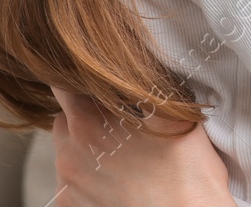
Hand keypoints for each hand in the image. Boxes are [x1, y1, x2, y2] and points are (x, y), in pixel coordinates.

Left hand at [49, 87, 236, 206]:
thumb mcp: (173, 112)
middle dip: (88, 115)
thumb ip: (143, 86)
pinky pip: (72, 182)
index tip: (99, 81)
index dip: (82, 78)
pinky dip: (90, 177)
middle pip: (65, 118)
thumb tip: (135, 65)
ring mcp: (68, 185)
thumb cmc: (187, 173)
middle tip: (121, 122)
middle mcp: (69, 153)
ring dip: (87, 147)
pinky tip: (119, 180)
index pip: (63, 83)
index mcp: (87, 122)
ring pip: (68, 151)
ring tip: (125, 155)